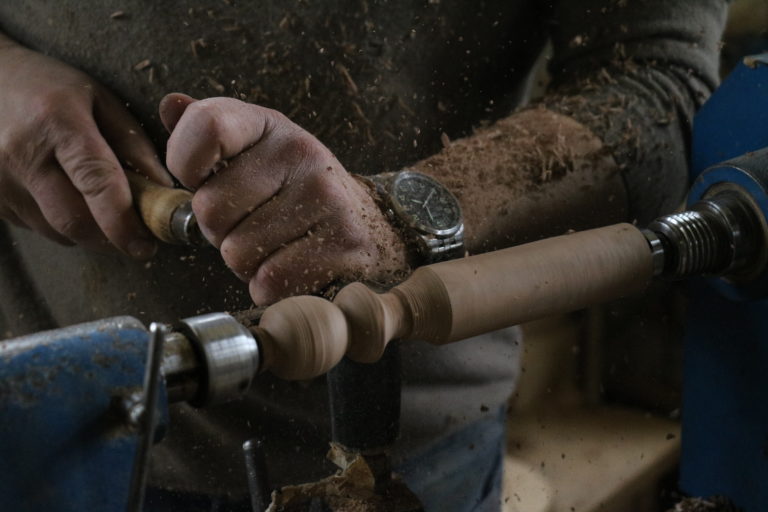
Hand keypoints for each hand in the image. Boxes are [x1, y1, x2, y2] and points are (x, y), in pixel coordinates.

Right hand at [0, 39, 170, 257]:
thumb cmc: (49, 88)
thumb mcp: (100, 100)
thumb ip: (133, 145)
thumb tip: (161, 191)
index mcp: (58, 123)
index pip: (97, 183)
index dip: (125, 222)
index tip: (147, 244)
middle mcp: (22, 154)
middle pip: (75, 220)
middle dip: (112, 238)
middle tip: (137, 237)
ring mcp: (0, 180)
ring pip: (56, 231)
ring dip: (89, 232)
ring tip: (102, 209)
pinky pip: (37, 227)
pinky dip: (62, 225)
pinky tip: (68, 198)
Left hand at [159, 93, 409, 304]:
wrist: (368, 222)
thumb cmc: (293, 190)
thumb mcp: (255, 151)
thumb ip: (208, 133)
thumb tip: (170, 105)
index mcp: (270, 124)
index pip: (206, 126)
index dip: (186, 164)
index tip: (202, 181)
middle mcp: (301, 152)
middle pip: (211, 208)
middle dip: (219, 231)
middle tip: (249, 225)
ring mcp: (327, 196)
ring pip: (237, 252)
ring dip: (245, 263)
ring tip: (273, 246)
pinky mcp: (344, 241)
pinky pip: (269, 281)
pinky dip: (269, 286)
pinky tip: (290, 266)